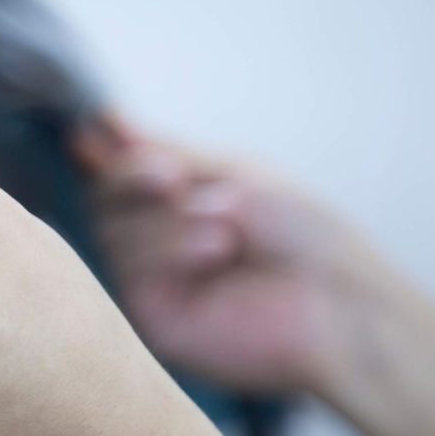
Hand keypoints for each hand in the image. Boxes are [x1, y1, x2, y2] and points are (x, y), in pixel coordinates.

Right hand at [75, 114, 434, 435]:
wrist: (338, 303)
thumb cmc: (303, 235)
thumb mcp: (233, 174)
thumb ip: (168, 151)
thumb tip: (109, 118)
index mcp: (181, 202)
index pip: (120, 170)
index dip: (106, 149)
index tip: (96, 127)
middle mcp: (160, 239)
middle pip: (102, 196)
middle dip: (129, 176)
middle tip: (169, 176)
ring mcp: (154, 279)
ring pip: (110, 229)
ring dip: (163, 217)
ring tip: (223, 224)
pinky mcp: (154, 316)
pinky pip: (128, 270)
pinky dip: (167, 248)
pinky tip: (216, 249)